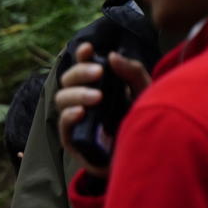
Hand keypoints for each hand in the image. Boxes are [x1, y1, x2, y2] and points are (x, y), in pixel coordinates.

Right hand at [55, 41, 150, 179]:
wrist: (144, 159)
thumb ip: (133, 73)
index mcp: (98, 86)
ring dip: (77, 94)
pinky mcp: (73, 141)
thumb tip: (112, 56)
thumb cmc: (142, 123)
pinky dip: (69, 116)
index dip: (82, 56)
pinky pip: (63, 125)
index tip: (89, 49)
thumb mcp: (146, 94)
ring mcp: (75, 120)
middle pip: (68, 80)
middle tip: (99, 72)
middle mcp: (83, 100)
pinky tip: (81, 113)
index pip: (83, 67)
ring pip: (61, 99)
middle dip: (80, 72)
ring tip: (97, 97)